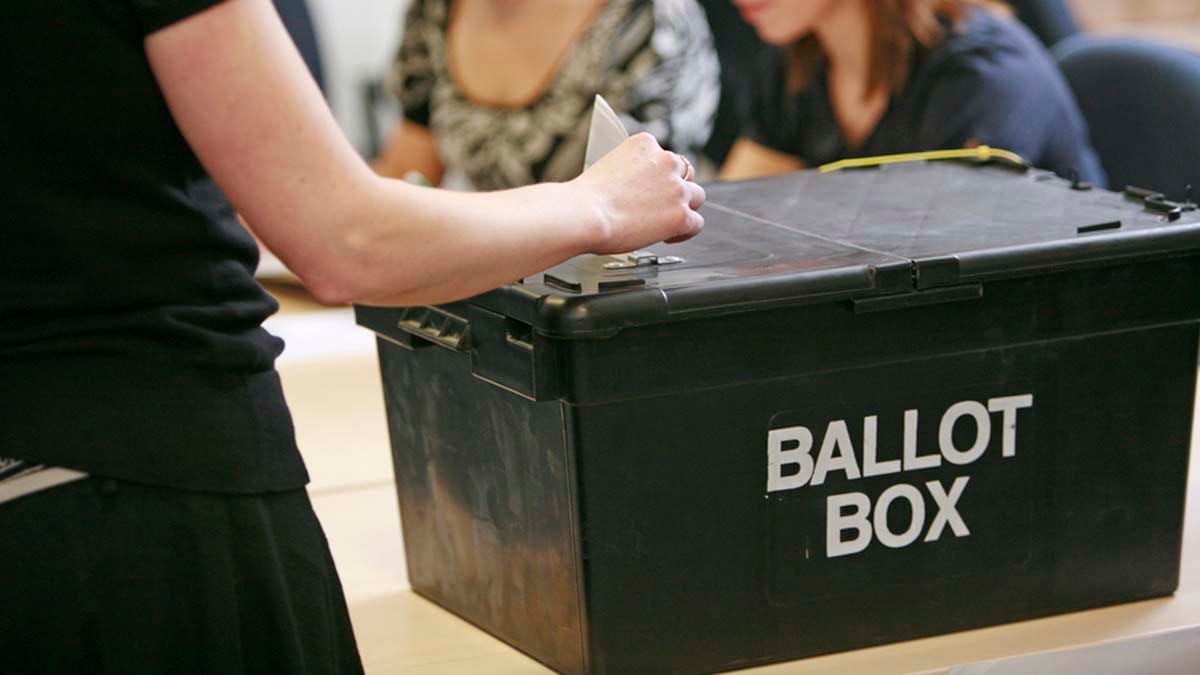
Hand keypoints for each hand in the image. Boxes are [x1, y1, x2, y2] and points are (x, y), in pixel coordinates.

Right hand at [572, 133, 704, 254]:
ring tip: (666, 221)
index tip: (648, 190)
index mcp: (645, 144)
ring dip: (684, 208)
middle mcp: (665, 161)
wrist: (584, 215)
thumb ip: (629, 173)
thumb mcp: (607, 168)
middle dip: (675, 190)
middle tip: (659, 206)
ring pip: (696, 197)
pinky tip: (668, 236)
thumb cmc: (585, 198)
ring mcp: (676, 188)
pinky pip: (696, 224)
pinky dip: (685, 232)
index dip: (658, 177)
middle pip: (685, 173)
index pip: (663, 157)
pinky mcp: (681, 215)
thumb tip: (633, 189)